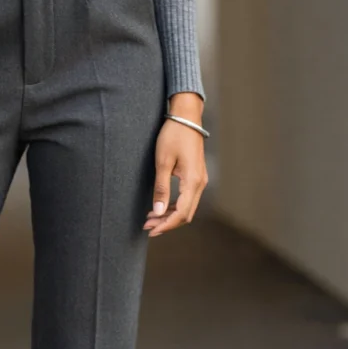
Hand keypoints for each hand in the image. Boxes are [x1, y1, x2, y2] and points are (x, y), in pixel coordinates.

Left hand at [145, 93, 208, 235]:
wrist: (186, 117)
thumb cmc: (173, 136)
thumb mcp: (163, 162)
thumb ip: (161, 189)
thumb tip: (157, 212)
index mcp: (193, 182)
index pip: (181, 213)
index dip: (166, 225)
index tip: (151, 230)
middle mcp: (200, 184)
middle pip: (185, 214)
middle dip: (166, 223)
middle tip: (147, 226)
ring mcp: (200, 180)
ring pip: (187, 207)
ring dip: (169, 215)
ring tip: (150, 218)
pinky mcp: (196, 176)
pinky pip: (187, 198)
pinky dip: (174, 206)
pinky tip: (160, 207)